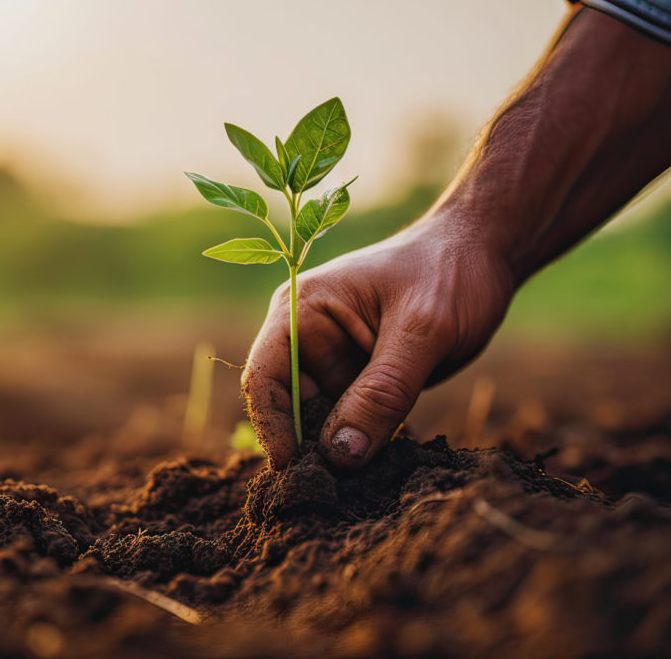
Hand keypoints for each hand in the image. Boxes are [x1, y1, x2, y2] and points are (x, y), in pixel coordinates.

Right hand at [242, 215, 514, 468]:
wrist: (483, 254)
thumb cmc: (449, 272)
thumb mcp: (422, 330)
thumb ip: (382, 391)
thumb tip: (340, 456)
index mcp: (301, 312)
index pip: (264, 377)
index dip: (272, 427)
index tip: (295, 472)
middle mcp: (307, 339)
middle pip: (289, 408)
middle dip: (308, 450)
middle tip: (333, 494)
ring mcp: (334, 362)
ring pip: (320, 423)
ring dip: (337, 453)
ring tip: (359, 488)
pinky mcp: (361, 381)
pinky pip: (351, 423)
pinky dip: (362, 446)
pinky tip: (379, 470)